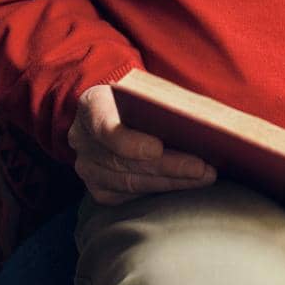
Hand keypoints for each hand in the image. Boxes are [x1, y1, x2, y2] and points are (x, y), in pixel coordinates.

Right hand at [68, 82, 216, 204]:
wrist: (121, 111)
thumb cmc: (141, 97)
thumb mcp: (148, 89)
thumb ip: (163, 101)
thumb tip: (202, 119)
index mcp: (92, 104)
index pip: (105, 126)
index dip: (130, 142)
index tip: (157, 148)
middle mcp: (82, 138)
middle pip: (124, 160)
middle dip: (167, 166)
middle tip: (200, 168)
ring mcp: (87, 166)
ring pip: (130, 181)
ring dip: (170, 181)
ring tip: (202, 177)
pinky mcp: (98, 188)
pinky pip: (130, 195)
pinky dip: (160, 190)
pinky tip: (184, 185)